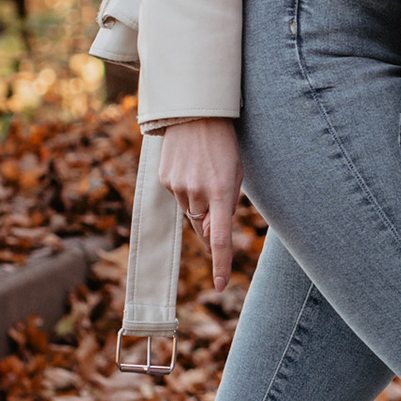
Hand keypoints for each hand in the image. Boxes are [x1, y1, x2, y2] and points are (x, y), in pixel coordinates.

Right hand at [155, 117, 242, 290]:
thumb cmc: (224, 145)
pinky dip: (185, 189)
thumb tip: (211, 236)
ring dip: (198, 201)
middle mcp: (198, 193)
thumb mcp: (235, 173)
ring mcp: (178, 187)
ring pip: (190, 211)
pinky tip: (189, 167)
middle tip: (215, 193)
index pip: (221, 238)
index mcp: (222, 192)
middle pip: (203, 225)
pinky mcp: (165, 180)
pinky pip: (177, 196)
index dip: (221, 265)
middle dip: (210, 222)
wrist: (194, 114)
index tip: (221, 286)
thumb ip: (226, 206)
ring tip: (203, 170)